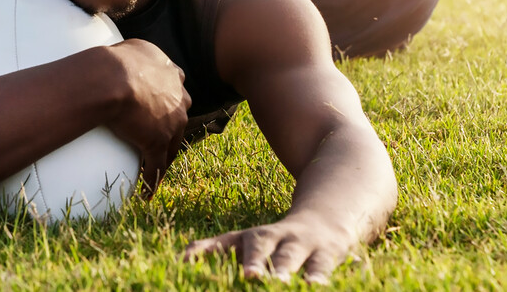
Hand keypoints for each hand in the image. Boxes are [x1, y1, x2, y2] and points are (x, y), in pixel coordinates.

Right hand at [105, 39, 191, 194]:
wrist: (113, 78)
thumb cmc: (117, 61)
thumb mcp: (136, 48)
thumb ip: (140, 53)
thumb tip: (128, 54)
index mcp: (172, 75)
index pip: (177, 91)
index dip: (170, 102)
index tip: (163, 109)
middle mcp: (177, 98)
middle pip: (178, 119)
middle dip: (172, 130)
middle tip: (160, 140)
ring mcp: (170, 123)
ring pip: (171, 145)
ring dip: (164, 157)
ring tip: (154, 168)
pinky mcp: (157, 142)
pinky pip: (155, 166)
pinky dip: (151, 180)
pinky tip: (146, 193)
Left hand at [184, 215, 355, 283]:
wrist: (324, 220)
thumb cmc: (274, 244)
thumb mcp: (244, 244)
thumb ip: (211, 250)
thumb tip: (181, 259)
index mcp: (246, 238)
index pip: (222, 243)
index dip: (204, 252)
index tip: (185, 263)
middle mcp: (271, 238)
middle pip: (259, 246)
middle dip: (253, 261)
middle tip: (248, 275)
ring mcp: (299, 244)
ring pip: (290, 257)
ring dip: (285, 270)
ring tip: (280, 282)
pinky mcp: (325, 254)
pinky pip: (321, 267)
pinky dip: (318, 277)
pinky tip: (315, 285)